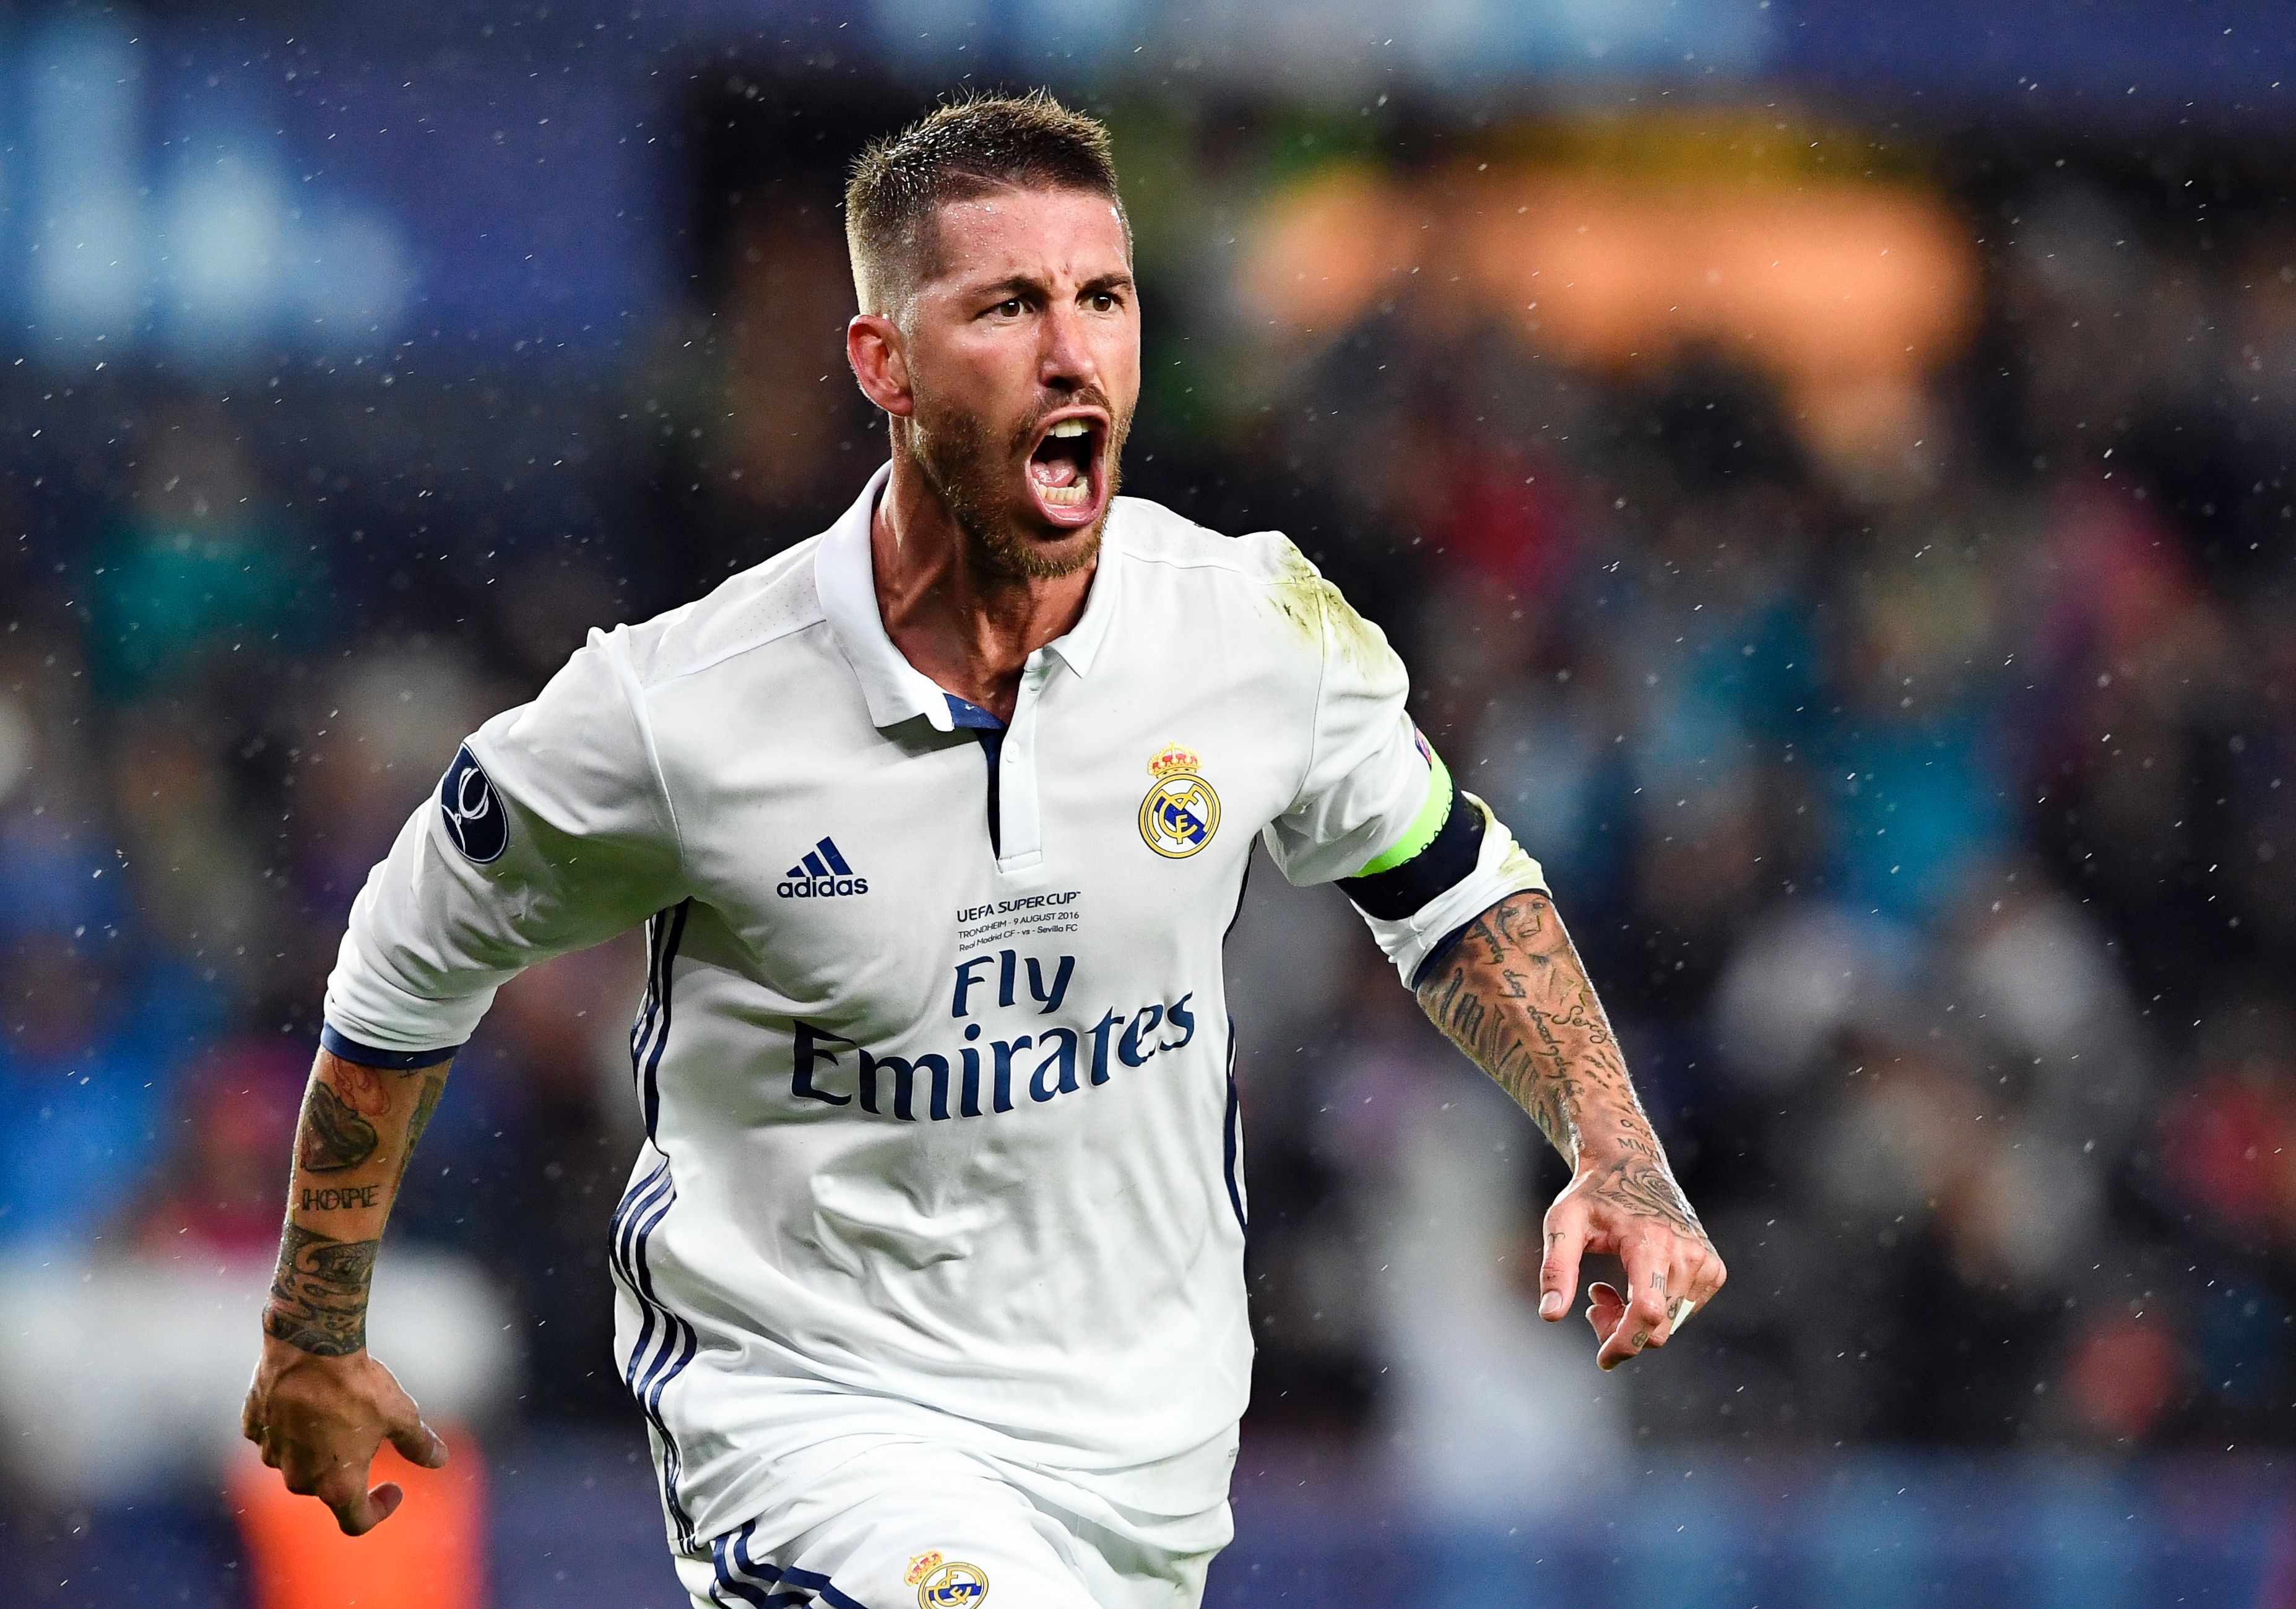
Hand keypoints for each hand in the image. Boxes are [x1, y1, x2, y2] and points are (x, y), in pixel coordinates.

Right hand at [242, 1332, 447, 1533]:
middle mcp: (299, 1479)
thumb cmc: (358, 1387)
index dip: (380, 1510)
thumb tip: (439, 1459)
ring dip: (319, 1445)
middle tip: (370, 1429)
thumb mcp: (401, 1416)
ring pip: (300, 1460)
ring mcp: (272, 1454)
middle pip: (328, 1487)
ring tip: (340, 1407)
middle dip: (351, 1466)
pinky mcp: (254, 1428)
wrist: (311, 1347)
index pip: (357, 1521)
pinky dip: (291, 1426)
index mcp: (336, 1486)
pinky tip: (307, 1400)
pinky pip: (276, 1435)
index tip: (394, 1488)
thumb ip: (419, 1444)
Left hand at [1537, 1143, 1724, 1370]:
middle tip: (1593, 1299)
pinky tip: (1636, 1283)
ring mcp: (1704, 1261)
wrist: (1632, 1166)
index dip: (1626, 1342)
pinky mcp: (1712, 1268)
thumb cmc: (1592, 1195)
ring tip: (1609, 1287)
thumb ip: (1556, 1268)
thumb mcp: (1563, 1222)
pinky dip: (1657, 1310)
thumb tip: (1550, 1315)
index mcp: (1651, 1241)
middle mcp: (1686, 1252)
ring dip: (1635, 1319)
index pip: (1648, 1310)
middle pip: (1657, 1325)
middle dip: (1620, 1330)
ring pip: (1670, 1324)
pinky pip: (1684, 1312)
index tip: (1604, 1358)